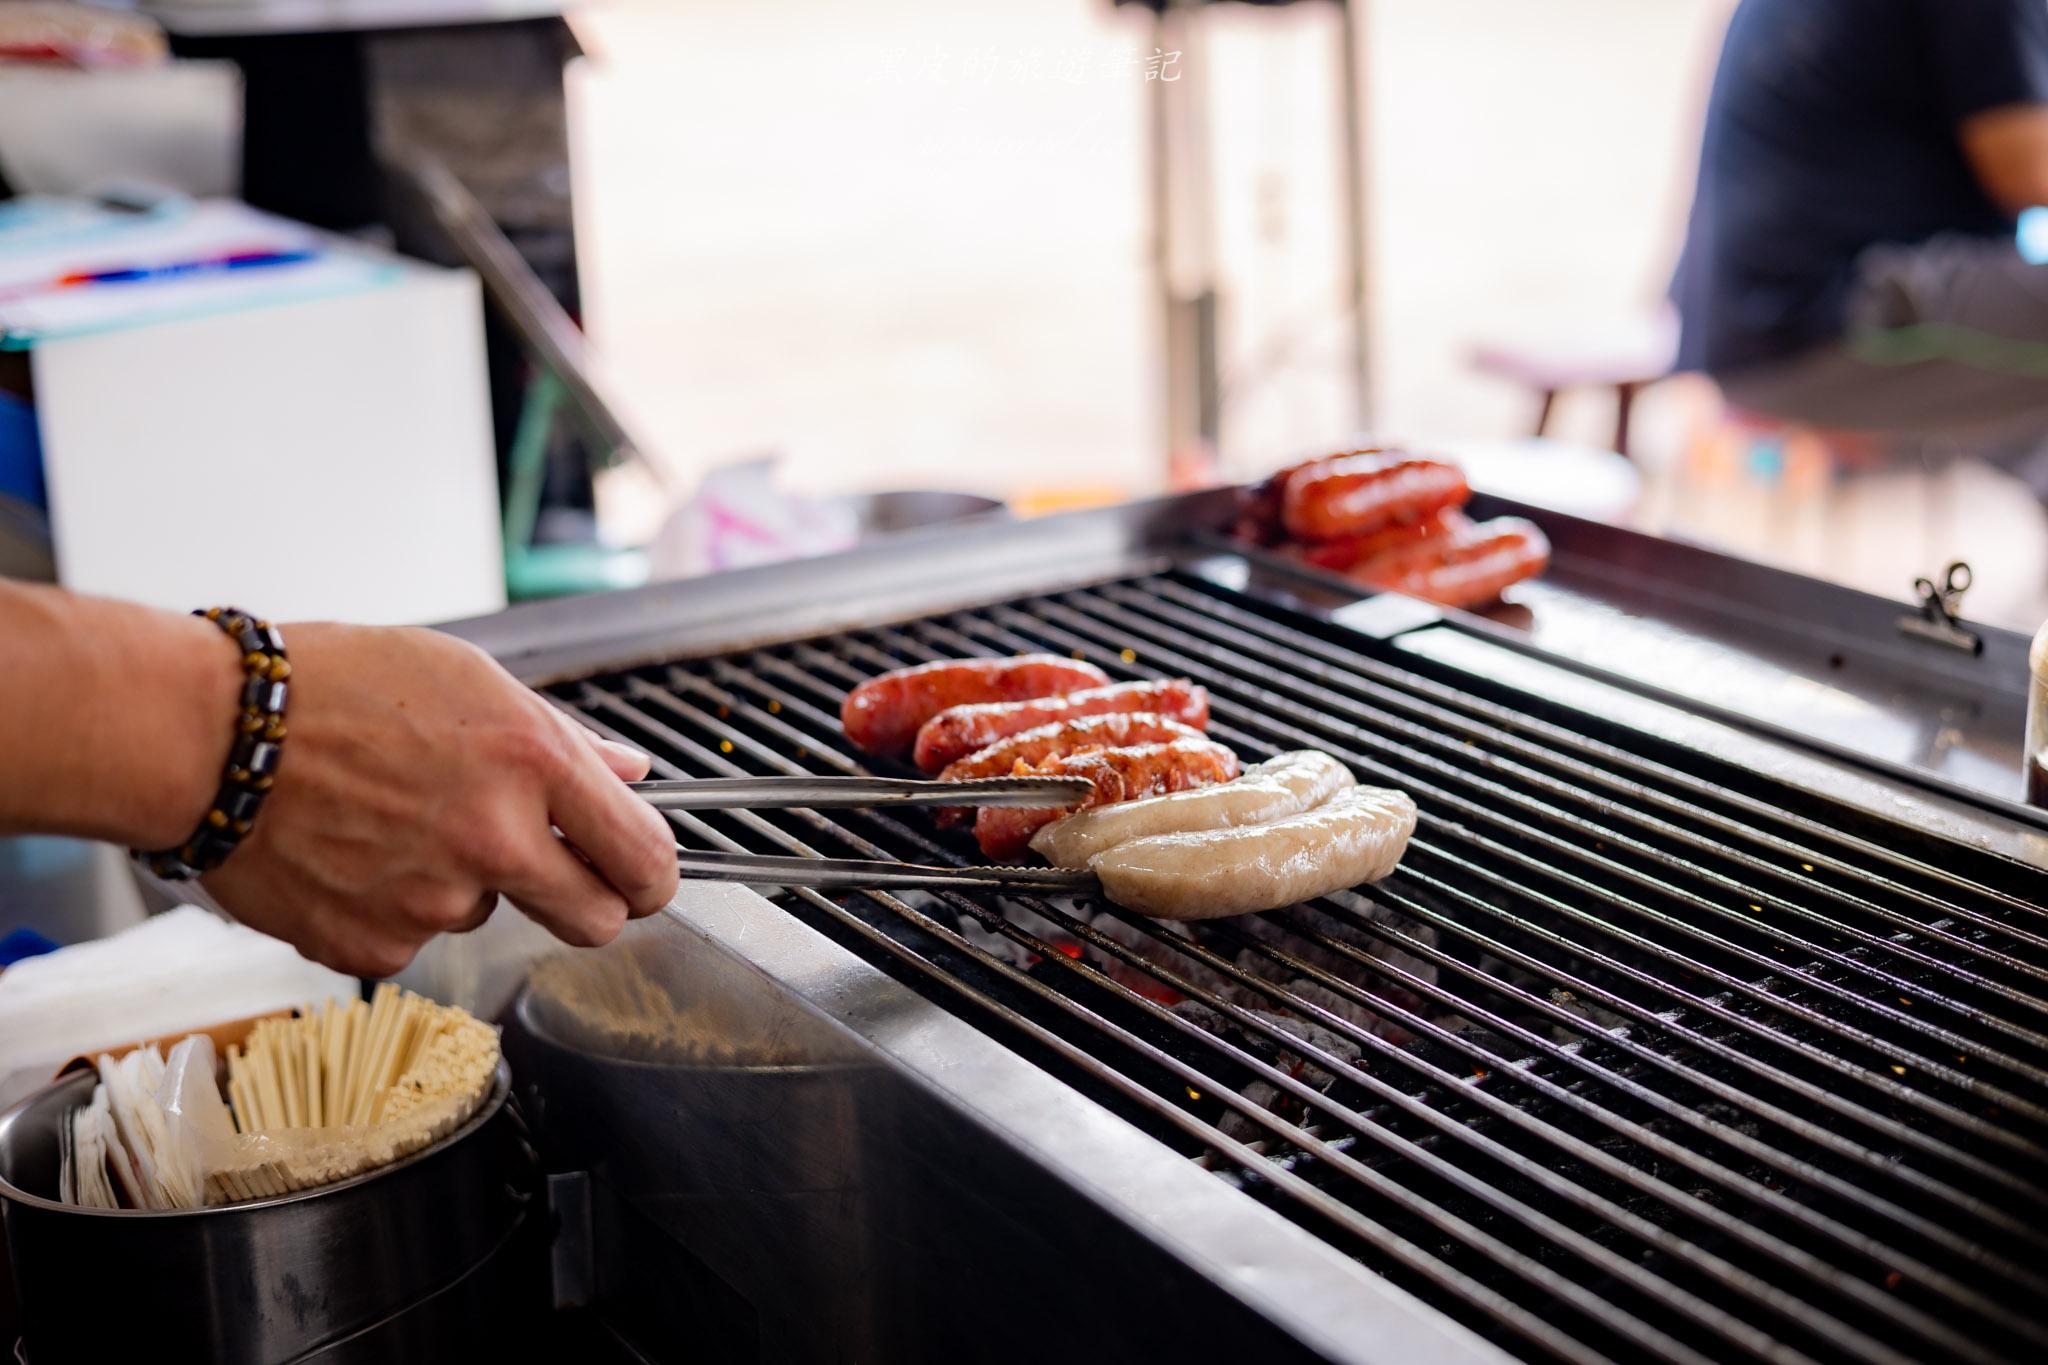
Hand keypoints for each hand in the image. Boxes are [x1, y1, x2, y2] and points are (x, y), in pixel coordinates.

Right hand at [202, 623, 678, 976]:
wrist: (211, 734)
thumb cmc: (334, 689)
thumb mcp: (469, 680)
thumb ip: (563, 740)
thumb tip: (628, 774)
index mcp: (532, 763)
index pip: (646, 857)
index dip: (653, 873)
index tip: (643, 873)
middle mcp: (494, 840)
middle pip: (598, 921)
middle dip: (591, 903)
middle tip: (555, 873)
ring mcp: (433, 902)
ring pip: (490, 917)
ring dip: (465, 885)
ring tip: (399, 822)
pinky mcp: (373, 946)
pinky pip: (413, 942)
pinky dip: (393, 910)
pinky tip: (356, 855)